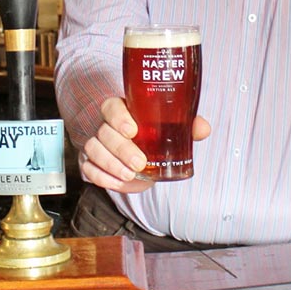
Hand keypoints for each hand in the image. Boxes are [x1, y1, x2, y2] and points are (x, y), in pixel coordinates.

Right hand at [78, 96, 210, 193]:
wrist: (137, 150)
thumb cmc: (152, 134)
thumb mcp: (169, 127)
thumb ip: (185, 126)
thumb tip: (202, 128)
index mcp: (121, 109)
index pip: (111, 107)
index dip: (119, 118)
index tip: (132, 130)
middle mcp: (104, 125)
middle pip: (104, 132)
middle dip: (121, 149)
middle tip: (139, 162)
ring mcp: (96, 143)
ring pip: (93, 149)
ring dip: (111, 164)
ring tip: (130, 175)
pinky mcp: (90, 162)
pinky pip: (88, 169)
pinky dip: (102, 177)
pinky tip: (118, 182)